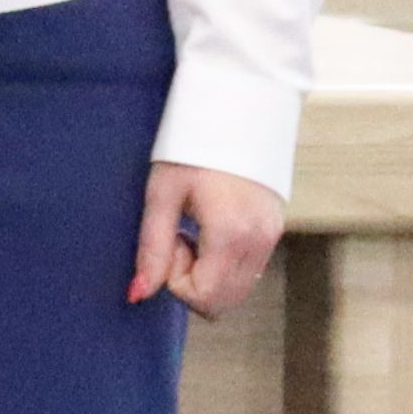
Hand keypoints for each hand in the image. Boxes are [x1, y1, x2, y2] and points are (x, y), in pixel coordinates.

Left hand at [130, 159, 283, 318]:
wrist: (235, 111)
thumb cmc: (190, 148)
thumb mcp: (161, 195)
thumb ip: (151, 248)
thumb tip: (137, 294)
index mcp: (231, 233)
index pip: (203, 297)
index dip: (173, 280)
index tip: (169, 239)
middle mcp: (259, 241)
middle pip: (222, 302)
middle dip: (190, 281)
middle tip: (178, 238)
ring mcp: (272, 237)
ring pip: (236, 290)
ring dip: (206, 272)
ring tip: (194, 230)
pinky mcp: (275, 231)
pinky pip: (246, 270)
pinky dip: (222, 263)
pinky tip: (210, 228)